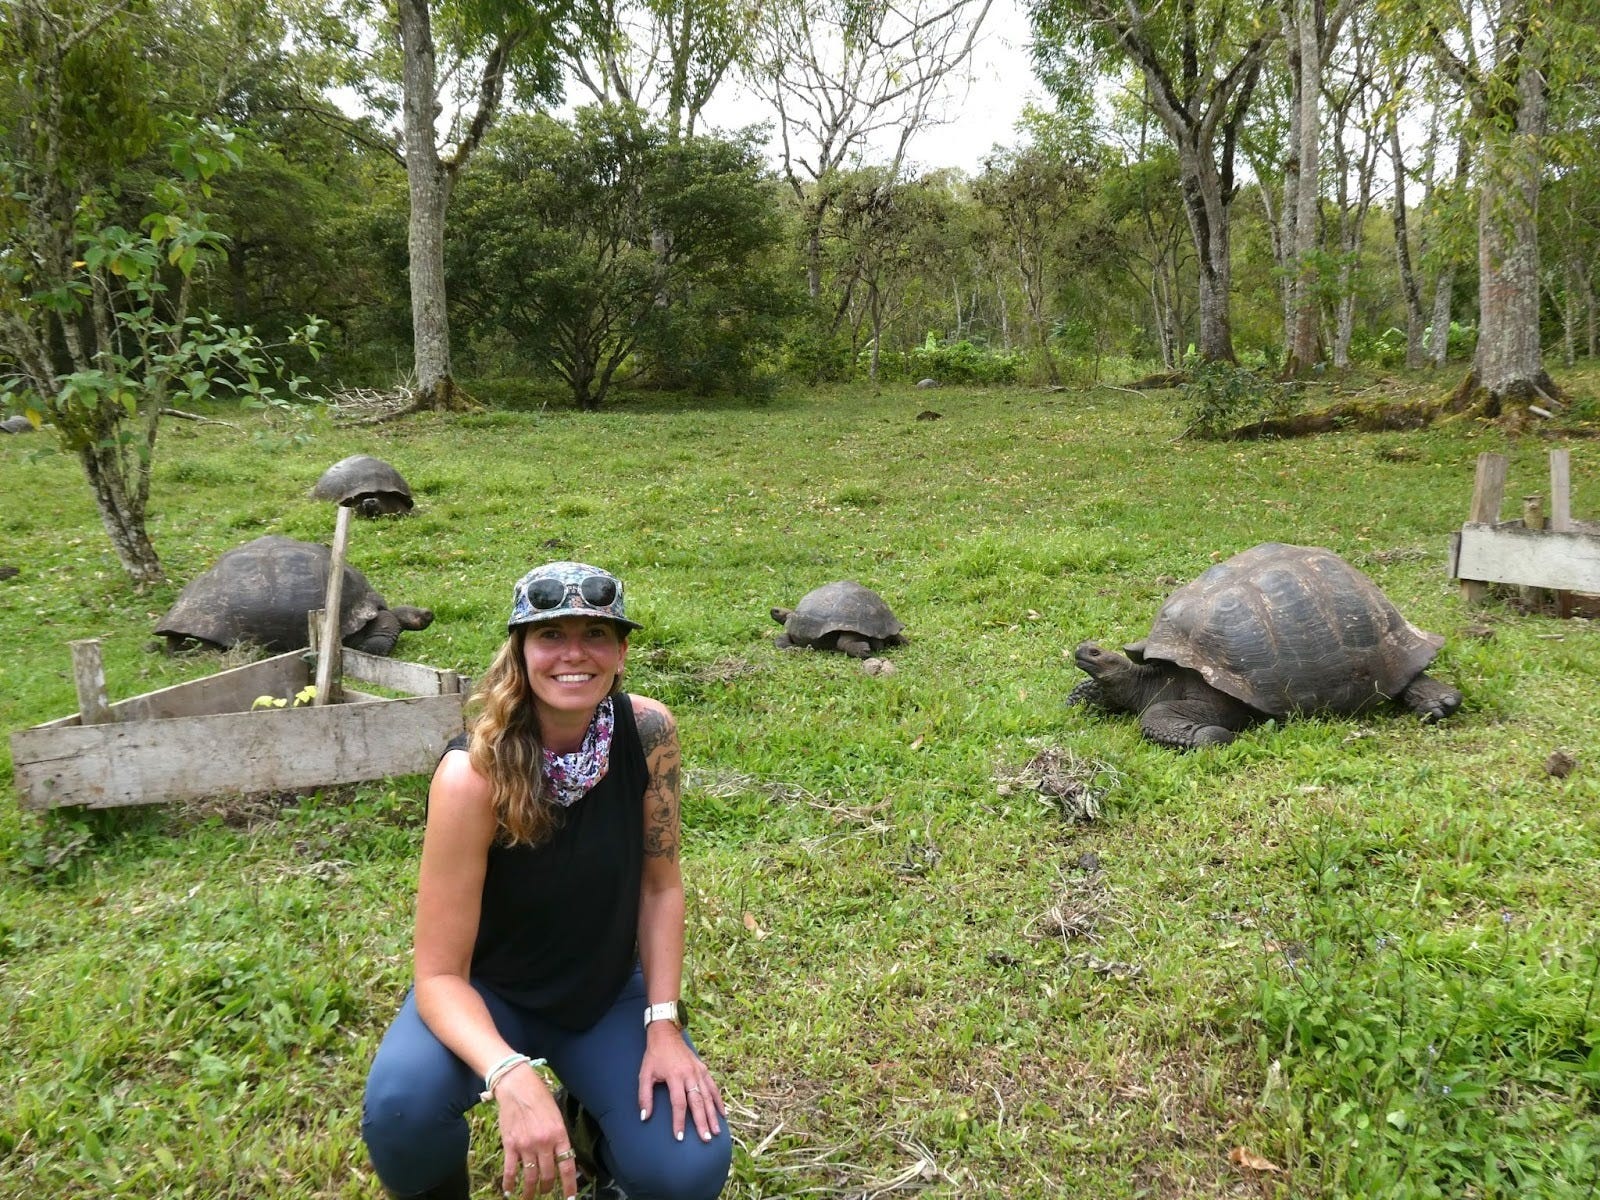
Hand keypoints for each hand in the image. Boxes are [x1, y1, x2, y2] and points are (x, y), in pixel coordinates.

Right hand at [493, 1065, 579, 1199]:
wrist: (517, 1086)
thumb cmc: (540, 1097)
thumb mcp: (557, 1115)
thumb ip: (559, 1136)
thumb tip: (561, 1155)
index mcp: (559, 1135)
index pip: (567, 1166)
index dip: (569, 1185)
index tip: (569, 1197)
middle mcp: (544, 1143)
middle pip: (548, 1175)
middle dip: (547, 1188)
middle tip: (546, 1192)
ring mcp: (526, 1145)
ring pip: (530, 1176)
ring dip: (531, 1191)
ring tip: (530, 1197)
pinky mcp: (510, 1145)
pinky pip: (510, 1170)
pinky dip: (510, 1183)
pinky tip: (509, 1191)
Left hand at [638, 1025, 725, 1144]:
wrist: (666, 1034)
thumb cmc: (654, 1056)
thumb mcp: (644, 1074)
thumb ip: (644, 1096)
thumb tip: (644, 1117)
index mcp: (674, 1076)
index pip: (678, 1104)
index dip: (679, 1121)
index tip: (679, 1137)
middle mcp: (689, 1074)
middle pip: (697, 1102)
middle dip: (702, 1122)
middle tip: (706, 1139)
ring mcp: (698, 1071)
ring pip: (707, 1096)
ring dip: (712, 1115)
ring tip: (716, 1131)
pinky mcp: (703, 1069)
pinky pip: (713, 1087)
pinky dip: (718, 1101)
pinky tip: (723, 1114)